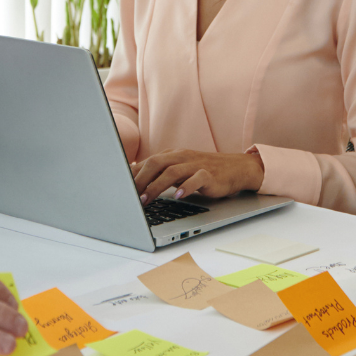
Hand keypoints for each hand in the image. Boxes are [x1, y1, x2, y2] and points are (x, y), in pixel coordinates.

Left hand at [131, 149, 263, 203]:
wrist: (235, 168)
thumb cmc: (203, 171)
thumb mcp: (180, 170)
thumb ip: (160, 174)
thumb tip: (134, 181)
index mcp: (173, 155)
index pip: (148, 161)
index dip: (133, 174)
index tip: (120, 186)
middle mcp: (182, 157)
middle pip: (156, 164)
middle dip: (140, 179)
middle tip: (130, 195)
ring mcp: (196, 165)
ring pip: (172, 172)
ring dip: (156, 186)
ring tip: (146, 199)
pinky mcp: (209, 174)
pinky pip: (196, 179)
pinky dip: (185, 187)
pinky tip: (178, 196)